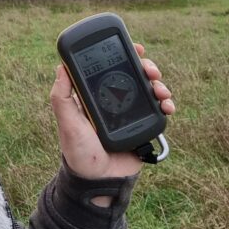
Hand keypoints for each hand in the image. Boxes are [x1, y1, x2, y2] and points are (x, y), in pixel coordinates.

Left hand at [50, 43, 175, 180]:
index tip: (135, 47)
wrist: (97, 181)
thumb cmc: (78, 151)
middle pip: (136, 76)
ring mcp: (132, 114)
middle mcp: (116, 101)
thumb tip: (61, 67)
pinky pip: (159, 112)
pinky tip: (167, 106)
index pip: (113, 68)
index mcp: (97, 95)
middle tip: (151, 70)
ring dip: (159, 85)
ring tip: (161, 91)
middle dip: (147, 68)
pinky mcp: (144, 128)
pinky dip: (166, 106)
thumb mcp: (67, 122)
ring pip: (150, 91)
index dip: (125, 56)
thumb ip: (62, 97)